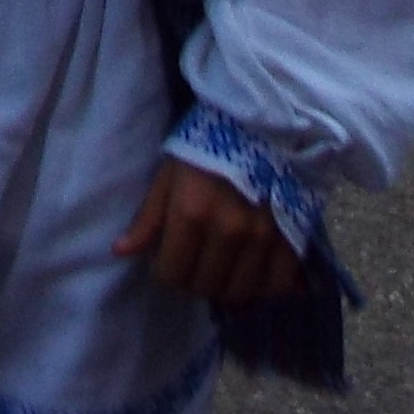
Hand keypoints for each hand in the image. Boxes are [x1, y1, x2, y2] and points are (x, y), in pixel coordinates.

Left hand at [112, 159, 302, 305]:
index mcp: (191, 213)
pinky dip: (263, 287)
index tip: (168, 261)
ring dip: (225, 287)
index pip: (173, 274)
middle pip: (205, 286)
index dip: (165, 272)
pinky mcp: (292, 236)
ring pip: (240, 291)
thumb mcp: (170, 173)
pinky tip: (253, 274)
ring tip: (220, 269)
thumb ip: (148, 218)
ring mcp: (263, 236)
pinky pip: (277, 284)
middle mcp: (228, 230)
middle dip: (193, 280)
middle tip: (194, 264)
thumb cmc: (206, 145)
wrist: (261, 122)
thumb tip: (121, 252)